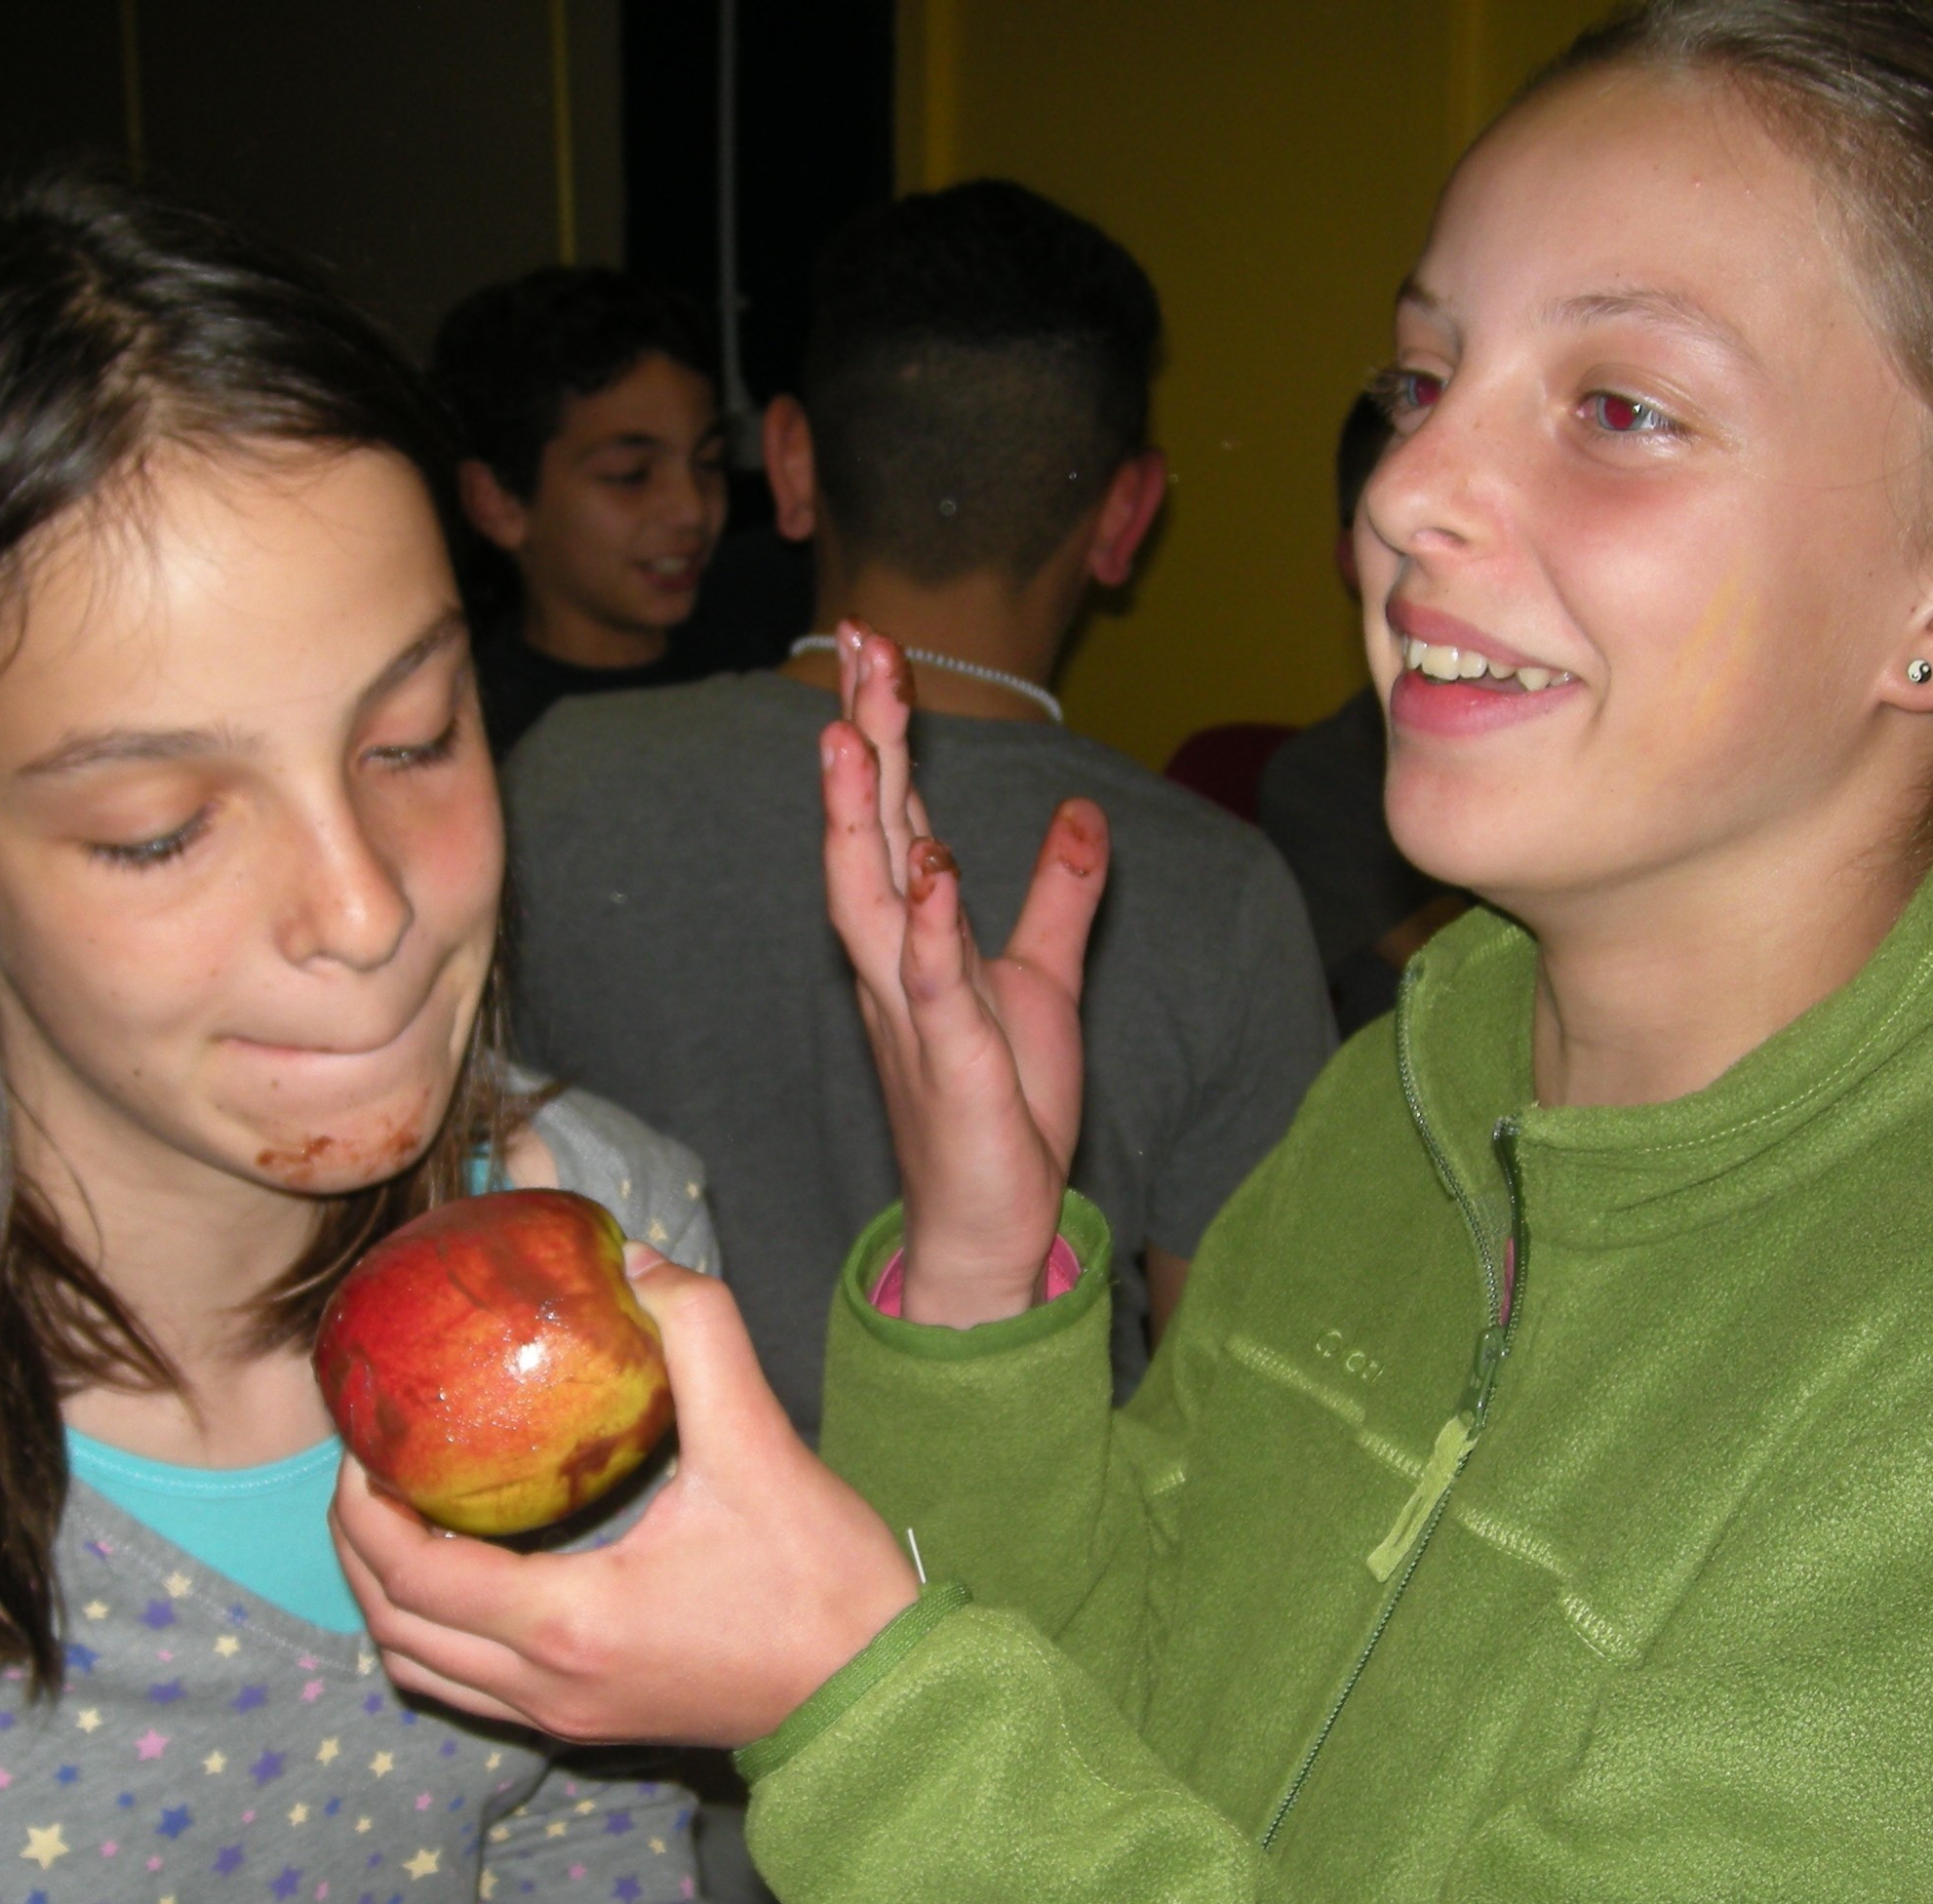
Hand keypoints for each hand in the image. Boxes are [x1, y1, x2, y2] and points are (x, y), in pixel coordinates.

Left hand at [332, 1245, 919, 1745]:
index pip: (410, 1571)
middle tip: (369, 1466)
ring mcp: (562, 1718)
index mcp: (567, 1621)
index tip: (366, 1437)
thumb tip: (638, 1261)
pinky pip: (469, 1688)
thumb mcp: (762, 1444)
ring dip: (390, 1597)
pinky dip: (438, 1634)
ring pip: (421, 1668)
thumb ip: (700, 1335)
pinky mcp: (587, 1725)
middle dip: (356, 1546)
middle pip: (393, 1626)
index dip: (363, 1503)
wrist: (877, 1697)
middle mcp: (545, 1684)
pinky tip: (471, 1570)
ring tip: (403, 1516)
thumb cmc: (822, 1584)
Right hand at [819, 620, 1108, 1325]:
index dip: (885, 732)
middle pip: (867, 832)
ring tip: (850, 736)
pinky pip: (931, 988)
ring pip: (869, 900)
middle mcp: (898, 964)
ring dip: (858, 818)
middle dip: (859, 740)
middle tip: (855, 646)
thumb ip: (1060, 893)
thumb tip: (1082, 810)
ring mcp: (914, 1013)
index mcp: (921, 937)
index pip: (898, 816)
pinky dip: (927, 929)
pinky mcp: (950, 1065)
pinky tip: (931, 872)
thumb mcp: (1044, 982)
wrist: (989, 1229)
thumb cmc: (1005, 1112)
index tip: (876, 645)